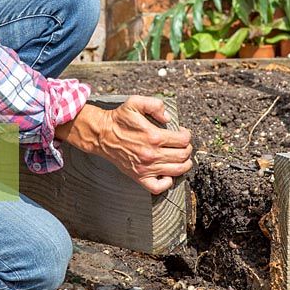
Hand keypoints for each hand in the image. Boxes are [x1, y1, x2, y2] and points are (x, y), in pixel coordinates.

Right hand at [55, 96, 192, 193]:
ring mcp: (146, 168)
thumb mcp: (135, 102)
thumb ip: (155, 105)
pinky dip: (167, 182)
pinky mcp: (139, 176)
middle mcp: (152, 154)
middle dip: (187, 149)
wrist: (101, 134)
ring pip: (177, 171)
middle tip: (183, 145)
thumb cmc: (118, 119)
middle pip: (183, 156)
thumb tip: (168, 117)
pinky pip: (158, 187)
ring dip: (185, 164)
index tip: (183, 133)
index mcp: (154, 136)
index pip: (183, 140)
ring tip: (181, 158)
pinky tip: (168, 174)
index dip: (187, 135)